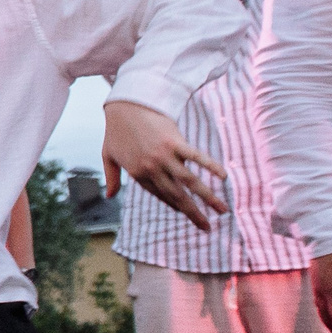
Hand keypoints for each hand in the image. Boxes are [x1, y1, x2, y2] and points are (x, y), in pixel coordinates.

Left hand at [100, 100, 227, 230]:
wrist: (124, 104)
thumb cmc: (116, 130)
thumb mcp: (108, 156)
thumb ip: (111, 177)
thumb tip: (109, 195)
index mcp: (138, 174)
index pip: (161, 195)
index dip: (176, 205)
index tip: (188, 212)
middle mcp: (152, 169)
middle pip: (177, 196)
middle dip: (193, 213)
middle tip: (207, 227)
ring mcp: (164, 156)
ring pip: (190, 182)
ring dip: (208, 197)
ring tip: (223, 209)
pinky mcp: (174, 142)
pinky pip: (196, 157)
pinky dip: (210, 166)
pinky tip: (223, 177)